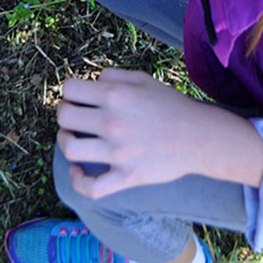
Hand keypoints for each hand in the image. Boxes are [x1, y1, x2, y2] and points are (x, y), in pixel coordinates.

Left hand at [56, 67, 262, 198]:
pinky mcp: (125, 176)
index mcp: (115, 95)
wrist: (198, 136)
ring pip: (70, 149)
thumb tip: (91, 82)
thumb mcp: (143, 78)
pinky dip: (78, 180)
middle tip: (73, 116)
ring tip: (72, 138)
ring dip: (64, 142)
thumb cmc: (170, 105)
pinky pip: (91, 187)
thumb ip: (114, 76)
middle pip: (64, 117)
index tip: (76, 97)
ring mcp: (117, 152)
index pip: (70, 89)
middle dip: (64, 114)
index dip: (69, 92)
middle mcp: (112, 122)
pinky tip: (78, 170)